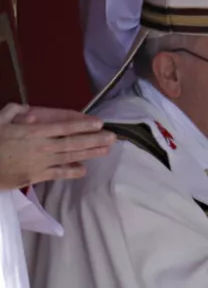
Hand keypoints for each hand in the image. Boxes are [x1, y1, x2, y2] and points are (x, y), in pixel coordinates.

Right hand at [0, 103, 115, 189]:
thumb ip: (13, 112)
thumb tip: (30, 110)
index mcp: (32, 132)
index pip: (63, 127)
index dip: (82, 125)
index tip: (99, 123)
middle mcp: (40, 147)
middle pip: (72, 143)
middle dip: (94, 139)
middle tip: (113, 137)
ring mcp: (39, 163)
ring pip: (69, 157)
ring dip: (89, 154)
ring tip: (106, 150)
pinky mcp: (35, 177)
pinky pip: (57, 174)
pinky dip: (71, 172)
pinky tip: (84, 170)